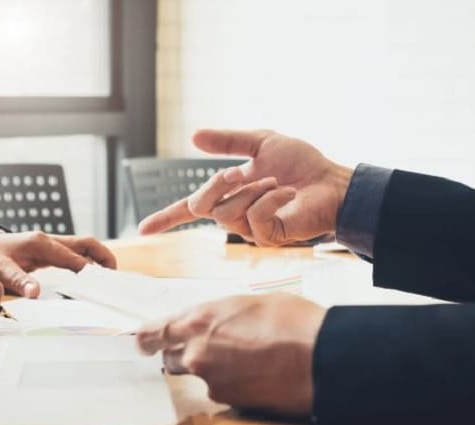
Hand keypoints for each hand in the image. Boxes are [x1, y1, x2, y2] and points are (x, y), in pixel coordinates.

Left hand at [0, 231, 116, 297]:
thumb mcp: (1, 270)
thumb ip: (19, 281)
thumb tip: (36, 293)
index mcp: (41, 244)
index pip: (74, 257)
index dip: (90, 270)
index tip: (103, 284)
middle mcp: (50, 240)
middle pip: (87, 244)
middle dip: (104, 258)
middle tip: (115, 278)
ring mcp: (52, 243)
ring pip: (84, 246)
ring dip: (99, 259)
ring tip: (110, 279)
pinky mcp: (51, 250)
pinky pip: (76, 253)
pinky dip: (89, 262)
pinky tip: (93, 277)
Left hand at [136, 294, 327, 415]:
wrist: (318, 357)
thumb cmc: (290, 321)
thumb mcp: (247, 302)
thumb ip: (219, 314)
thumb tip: (212, 322)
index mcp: (198, 320)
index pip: (153, 333)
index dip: (146, 339)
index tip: (143, 342)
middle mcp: (196, 352)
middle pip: (171, 358)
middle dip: (183, 353)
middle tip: (210, 347)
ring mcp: (210, 379)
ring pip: (198, 375)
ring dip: (211, 369)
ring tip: (244, 359)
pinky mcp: (227, 401)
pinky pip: (220, 390)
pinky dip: (231, 383)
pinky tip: (254, 373)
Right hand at [138, 129, 353, 245]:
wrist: (331, 181)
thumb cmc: (301, 164)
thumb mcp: (260, 143)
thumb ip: (227, 141)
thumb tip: (194, 136)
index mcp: (228, 194)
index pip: (189, 209)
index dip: (165, 219)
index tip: (142, 230)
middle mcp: (234, 214)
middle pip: (200, 206)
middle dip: (216, 185)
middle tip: (240, 172)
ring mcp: (250, 229)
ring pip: (227, 212)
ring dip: (252, 189)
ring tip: (276, 182)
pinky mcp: (268, 238)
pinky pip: (253, 219)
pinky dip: (270, 199)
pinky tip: (286, 194)